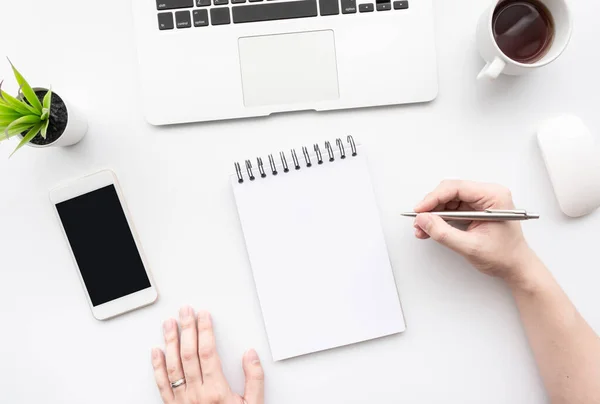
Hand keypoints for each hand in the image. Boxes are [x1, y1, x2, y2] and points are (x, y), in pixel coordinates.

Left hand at [151, 307, 263, 403]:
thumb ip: (254, 380)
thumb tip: (250, 355)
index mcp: (216, 392)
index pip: (208, 352)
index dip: (205, 330)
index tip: (204, 316)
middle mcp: (196, 394)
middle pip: (188, 353)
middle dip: (187, 329)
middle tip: (186, 311)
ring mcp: (182, 401)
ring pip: (173, 365)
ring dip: (170, 341)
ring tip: (169, 323)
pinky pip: (162, 384)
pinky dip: (157, 366)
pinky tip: (156, 351)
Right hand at [413, 180, 533, 283]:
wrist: (516, 268)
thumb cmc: (504, 256)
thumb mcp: (470, 246)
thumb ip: (444, 233)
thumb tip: (423, 220)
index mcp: (494, 196)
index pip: (457, 188)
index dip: (434, 198)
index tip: (419, 210)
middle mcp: (488, 195)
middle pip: (450, 192)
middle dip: (432, 207)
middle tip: (419, 221)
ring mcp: (482, 202)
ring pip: (449, 200)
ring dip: (434, 214)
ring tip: (422, 228)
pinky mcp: (475, 210)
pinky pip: (453, 208)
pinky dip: (440, 218)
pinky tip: (431, 228)